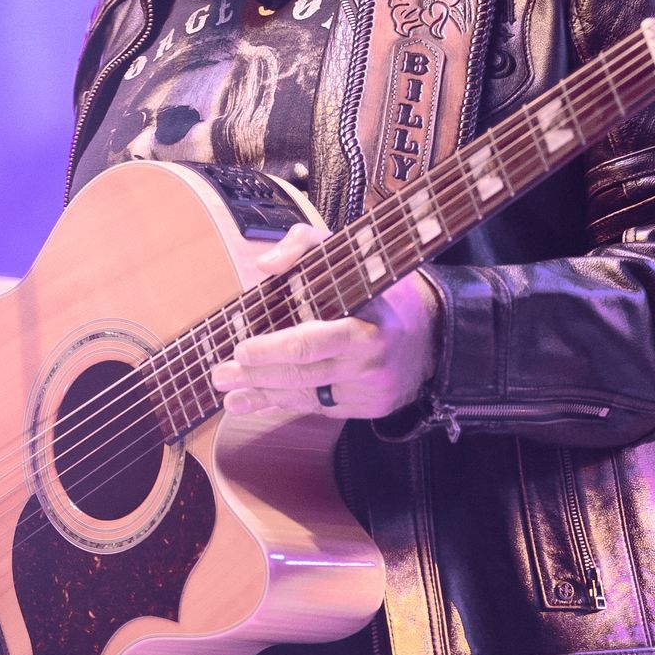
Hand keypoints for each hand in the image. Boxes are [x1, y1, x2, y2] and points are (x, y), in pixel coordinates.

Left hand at [210, 224, 440, 422]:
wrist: (434, 334)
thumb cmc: (382, 292)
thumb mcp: (350, 254)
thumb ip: (304, 245)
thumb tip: (264, 265)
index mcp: (368, 324)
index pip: (315, 342)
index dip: (274, 349)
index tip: (242, 350)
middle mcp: (370, 361)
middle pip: (304, 374)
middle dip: (257, 376)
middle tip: (220, 374)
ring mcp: (371, 390)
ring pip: (308, 396)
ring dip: (263, 394)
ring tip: (228, 393)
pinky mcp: (370, 408)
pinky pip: (321, 408)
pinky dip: (286, 404)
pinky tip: (255, 403)